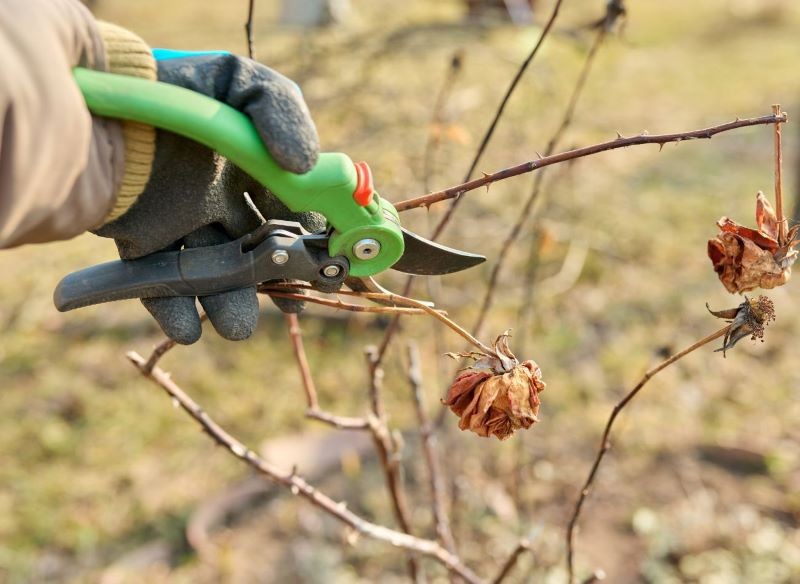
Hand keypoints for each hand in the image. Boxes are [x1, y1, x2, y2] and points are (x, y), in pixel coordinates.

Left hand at [95, 51, 323, 343]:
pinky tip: (187, 328)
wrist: (94, 98)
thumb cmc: (173, 85)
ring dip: (229, 304)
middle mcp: (221, 198)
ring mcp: (181, 222)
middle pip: (258, 250)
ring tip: (236, 327)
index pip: (294, 209)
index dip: (316, 237)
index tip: (332, 262)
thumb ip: (281, 112)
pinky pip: (158, 283)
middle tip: (293, 302)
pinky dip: (173, 309)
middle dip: (278, 281)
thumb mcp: (239, 82)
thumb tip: (305, 166)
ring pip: (215, 274)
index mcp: (251, 167)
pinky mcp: (140, 240)